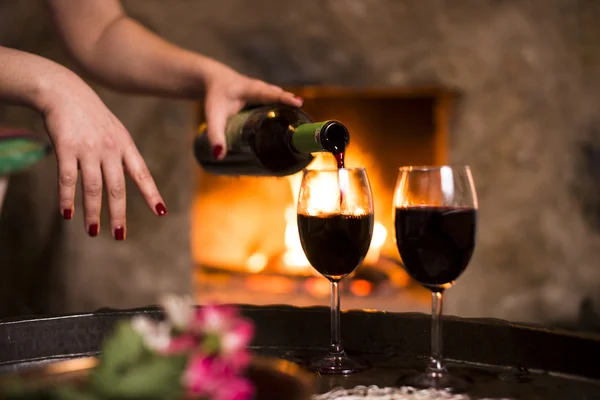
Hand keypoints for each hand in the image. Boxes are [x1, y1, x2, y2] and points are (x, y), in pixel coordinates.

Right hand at [42, 71, 165, 238]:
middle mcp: (110, 149)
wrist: (65, 90)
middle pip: (117, 187)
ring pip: (93, 187)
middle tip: (120, 235)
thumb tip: (120, 186)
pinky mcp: (66, 147)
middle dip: (118, 213)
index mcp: (125, 145)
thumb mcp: (115, 132)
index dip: (151, 194)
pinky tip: (67, 214)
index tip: (161, 212)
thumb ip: (120, 156)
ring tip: (93, 232)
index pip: (142, 174)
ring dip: (93, 212)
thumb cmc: (91, 116)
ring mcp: (89, 148)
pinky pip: (68, 179)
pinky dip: (67, 198)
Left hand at [201, 62, 302, 158]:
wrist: (214, 80)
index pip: (271, 94)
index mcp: (252, 89)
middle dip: (292, 107)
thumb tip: (219, 155)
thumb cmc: (215, 97)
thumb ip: (215, 135)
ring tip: (301, 126)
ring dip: (291, 111)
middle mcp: (262, 89)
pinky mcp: (266, 99)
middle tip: (305, 122)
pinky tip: (291, 126)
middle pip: (281, 98)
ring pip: (281, 102)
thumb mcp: (213, 116)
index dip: (284, 99)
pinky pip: (278, 104)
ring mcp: (266, 93)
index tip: (298, 104)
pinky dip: (286, 112)